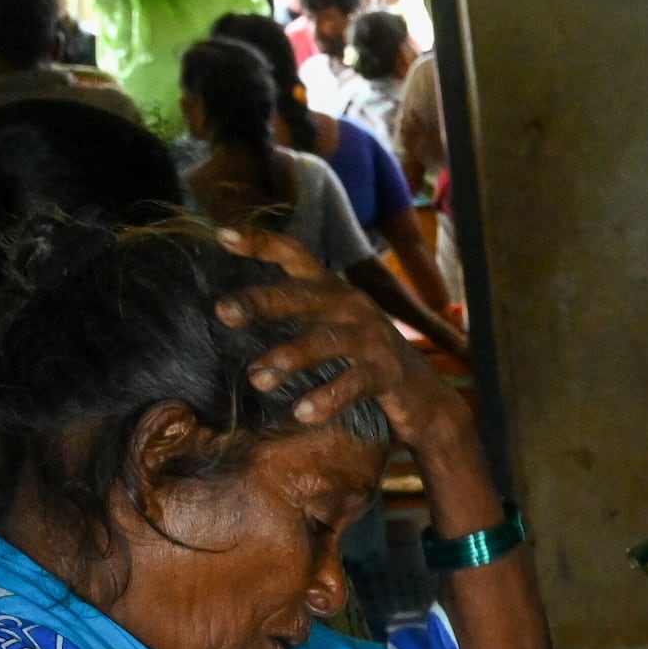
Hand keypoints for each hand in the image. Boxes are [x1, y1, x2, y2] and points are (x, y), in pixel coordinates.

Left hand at [210, 241, 480, 469]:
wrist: (425, 399)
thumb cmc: (362, 359)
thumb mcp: (330, 326)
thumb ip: (293, 314)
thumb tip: (225, 315)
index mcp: (332, 290)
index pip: (295, 255)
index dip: (260, 243)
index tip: (222, 236)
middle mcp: (351, 305)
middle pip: (302, 296)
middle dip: (261, 301)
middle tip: (224, 313)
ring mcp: (372, 337)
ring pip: (325, 340)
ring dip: (289, 357)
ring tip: (258, 379)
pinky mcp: (387, 372)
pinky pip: (353, 383)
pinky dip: (326, 398)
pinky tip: (303, 412)